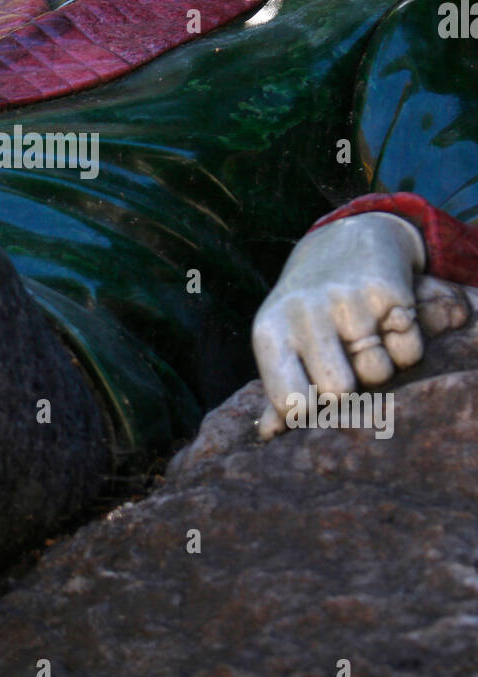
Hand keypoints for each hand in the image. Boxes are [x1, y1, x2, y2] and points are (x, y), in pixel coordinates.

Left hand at [252, 212, 471, 439]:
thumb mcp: (281, 339)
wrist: (343, 241)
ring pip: (379, 373)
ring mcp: (347, 300)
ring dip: (379, 365)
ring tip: (364, 337)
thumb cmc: (307, 308)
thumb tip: (268, 435)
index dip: (310, 412)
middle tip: (345, 362)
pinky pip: (408, 351)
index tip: (316, 397)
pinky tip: (387, 323)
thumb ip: (278, 389)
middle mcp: (305, 313)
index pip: (292, 404)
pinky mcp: (387, 292)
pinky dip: (405, 347)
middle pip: (339, 392)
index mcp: (270, 331)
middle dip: (350, 388)